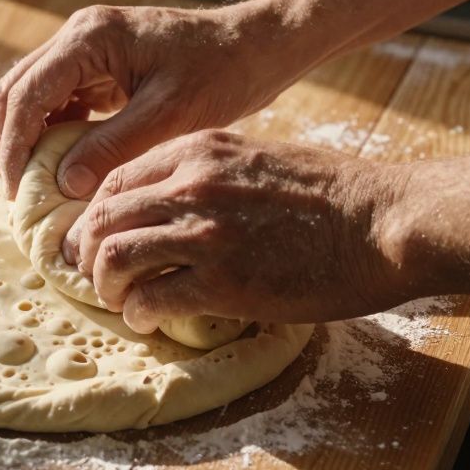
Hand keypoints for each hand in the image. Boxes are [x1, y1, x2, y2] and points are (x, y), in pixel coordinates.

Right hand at [0, 0, 318, 199]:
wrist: (254, 47)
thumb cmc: (220, 73)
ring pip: (32, 95)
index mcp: (88, 38)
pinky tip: (65, 166)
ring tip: (36, 185)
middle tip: (18, 194)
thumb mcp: (168, 117)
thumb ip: (112, 148)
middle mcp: (78, 35)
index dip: (14, 148)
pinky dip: (53, 133)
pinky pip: (59, 99)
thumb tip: (63, 183)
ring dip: (29, 139)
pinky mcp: (99, 63)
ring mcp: (86, 47)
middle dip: (10, 143)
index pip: (26, 96)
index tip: (18, 193)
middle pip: (15, 90)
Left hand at [68, 129, 406, 327]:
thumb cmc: (332, 193)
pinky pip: (152, 299)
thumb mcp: (258, 156)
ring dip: (106, 285)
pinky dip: (138, 313)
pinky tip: (147, 318)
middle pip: (103, 218)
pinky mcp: (223, 281)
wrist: (385, 222)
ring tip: (118, 299)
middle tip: (89, 274)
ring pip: (114, 257)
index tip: (93, 236)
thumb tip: (169, 200)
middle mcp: (191, 186)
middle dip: (85, 251)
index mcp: (199, 150)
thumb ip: (209, 171)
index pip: (115, 179)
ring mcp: (205, 233)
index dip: (93, 214)